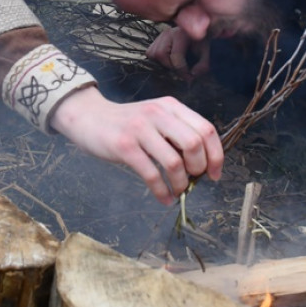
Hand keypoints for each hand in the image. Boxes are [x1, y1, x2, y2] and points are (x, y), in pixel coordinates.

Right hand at [49, 86, 222, 204]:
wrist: (89, 117)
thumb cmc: (127, 123)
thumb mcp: (155, 118)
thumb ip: (176, 134)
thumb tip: (202, 165)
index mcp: (171, 107)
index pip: (206, 129)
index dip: (216, 155)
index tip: (214, 174)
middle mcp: (158, 114)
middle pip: (194, 144)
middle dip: (199, 168)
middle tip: (193, 180)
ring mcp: (140, 129)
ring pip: (174, 162)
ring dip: (180, 183)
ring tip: (177, 191)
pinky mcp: (124, 146)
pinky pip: (151, 174)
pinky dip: (162, 191)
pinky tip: (164, 198)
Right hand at [146, 26, 210, 75]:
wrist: (197, 31)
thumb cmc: (200, 44)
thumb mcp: (206, 53)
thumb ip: (203, 66)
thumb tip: (192, 76)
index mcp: (181, 34)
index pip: (176, 55)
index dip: (182, 70)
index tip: (189, 78)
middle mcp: (168, 33)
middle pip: (160, 54)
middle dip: (170, 67)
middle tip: (180, 72)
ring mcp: (160, 36)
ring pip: (153, 54)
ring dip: (162, 64)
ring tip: (174, 67)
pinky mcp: (155, 40)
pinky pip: (150, 53)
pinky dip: (157, 61)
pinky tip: (167, 62)